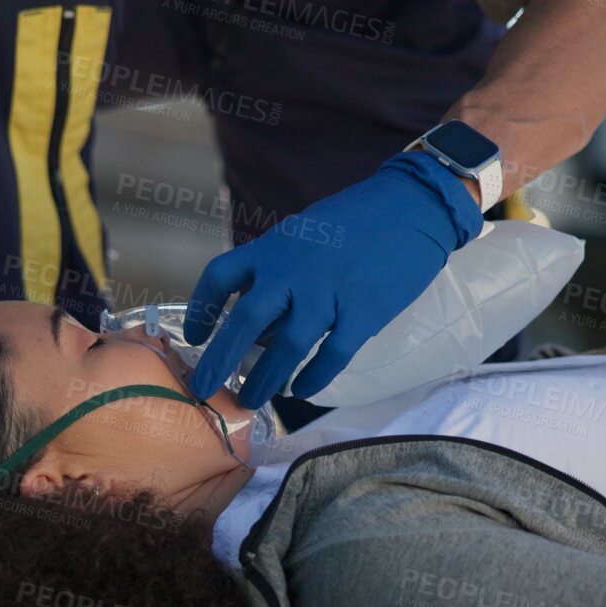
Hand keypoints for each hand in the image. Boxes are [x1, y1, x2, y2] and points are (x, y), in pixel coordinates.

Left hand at [183, 151, 483, 406]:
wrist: (411, 206)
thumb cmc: (352, 223)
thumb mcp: (301, 234)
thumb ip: (276, 274)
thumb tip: (257, 325)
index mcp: (273, 247)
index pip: (220, 277)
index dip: (201, 310)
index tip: (194, 337)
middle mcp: (293, 270)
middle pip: (245, 320)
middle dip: (220, 359)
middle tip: (204, 389)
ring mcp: (329, 291)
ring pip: (287, 346)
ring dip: (265, 378)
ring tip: (253, 400)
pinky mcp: (364, 311)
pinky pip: (332, 355)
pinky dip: (314, 377)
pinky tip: (302, 390)